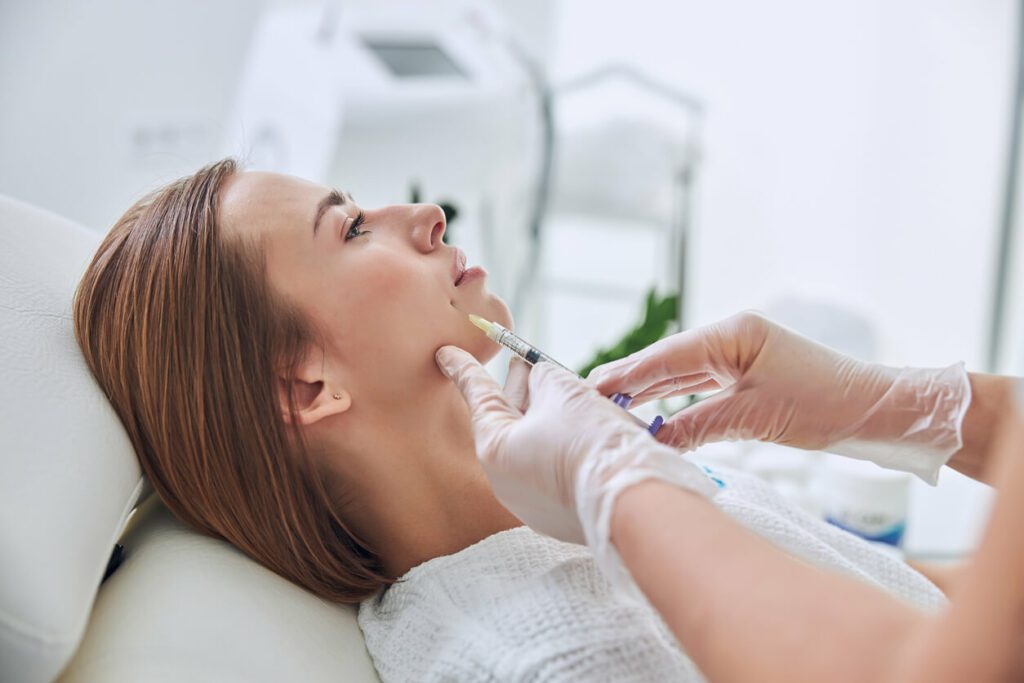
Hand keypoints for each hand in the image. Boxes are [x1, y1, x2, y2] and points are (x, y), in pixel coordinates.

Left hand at [435, 345, 717, 560]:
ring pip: (536, 446)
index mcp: (494, 448)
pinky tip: (585, 429)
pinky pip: (556, 471)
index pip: (477, 396)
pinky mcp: (563, 517)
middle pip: (510, 421)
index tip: (443, 354)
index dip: (464, 368)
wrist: (631, 500)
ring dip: (549, 416)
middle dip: (520, 389)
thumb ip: (544, 378)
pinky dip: (566, 446)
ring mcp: (533, 504)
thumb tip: (540, 376)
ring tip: (562, 390)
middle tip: (523, 362)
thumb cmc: (589, 440)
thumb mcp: (563, 391)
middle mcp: (506, 481)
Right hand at [587, 311, 970, 483]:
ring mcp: (739, 356)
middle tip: (587, 397)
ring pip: (680, 374)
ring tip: (607, 405)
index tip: (592, 391)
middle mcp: (732, 339)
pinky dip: (674, 401)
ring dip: (647, 391)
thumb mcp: (755, 417)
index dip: (626, 375)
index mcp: (733, 335)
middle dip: (628, 380)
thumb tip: (654, 440)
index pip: (666, 356)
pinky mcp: (748, 376)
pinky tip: (650, 414)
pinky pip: (699, 387)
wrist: (879, 411)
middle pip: (667, 361)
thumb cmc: (826, 405)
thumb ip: (699, 425)